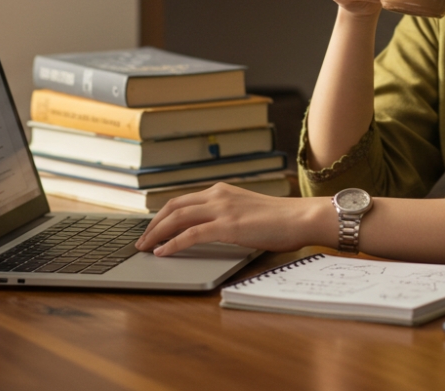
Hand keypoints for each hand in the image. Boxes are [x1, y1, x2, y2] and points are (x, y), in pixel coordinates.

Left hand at [135, 183, 332, 256]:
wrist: (302, 218)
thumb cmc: (282, 220)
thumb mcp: (248, 212)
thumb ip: (228, 217)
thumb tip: (212, 233)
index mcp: (222, 191)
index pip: (183, 200)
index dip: (163, 215)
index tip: (153, 228)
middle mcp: (218, 195)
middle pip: (174, 207)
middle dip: (154, 224)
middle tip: (142, 240)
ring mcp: (222, 209)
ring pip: (177, 218)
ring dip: (157, 234)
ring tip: (145, 248)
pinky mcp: (227, 226)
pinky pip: (191, 235)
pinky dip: (173, 244)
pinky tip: (163, 253)